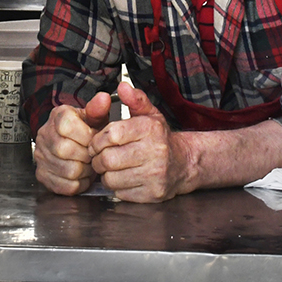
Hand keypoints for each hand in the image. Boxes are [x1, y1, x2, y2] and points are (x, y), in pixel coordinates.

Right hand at [32, 92, 113, 194]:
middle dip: (87, 156)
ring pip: (68, 170)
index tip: (93, 139)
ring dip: (85, 171)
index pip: (67, 128)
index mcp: (58, 117)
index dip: (86, 137)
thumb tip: (104, 98)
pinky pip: (65, 186)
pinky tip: (82, 174)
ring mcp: (41, 156)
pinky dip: (79, 183)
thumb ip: (98, 109)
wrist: (70, 141)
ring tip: (88, 164)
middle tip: (93, 155)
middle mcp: (45, 135)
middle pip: (66, 151)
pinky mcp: (43, 174)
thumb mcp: (93, 117)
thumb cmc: (84, 130)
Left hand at [89, 81, 193, 203]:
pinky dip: (116, 187)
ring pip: (111, 178)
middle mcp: (155, 152)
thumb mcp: (150, 114)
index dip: (97, 140)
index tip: (97, 143)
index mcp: (150, 129)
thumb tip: (122, 87)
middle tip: (100, 157)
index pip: (111, 135)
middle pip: (108, 159)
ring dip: (106, 174)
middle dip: (98, 159)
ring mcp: (155, 175)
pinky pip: (120, 193)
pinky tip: (123, 178)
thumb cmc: (160, 139)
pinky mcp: (153, 194)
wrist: (184, 163)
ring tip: (112, 168)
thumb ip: (135, 100)